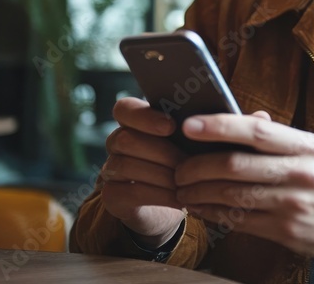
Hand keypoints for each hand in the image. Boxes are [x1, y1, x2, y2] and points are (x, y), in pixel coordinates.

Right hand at [100, 97, 187, 246]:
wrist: (177, 203)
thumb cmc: (186, 166)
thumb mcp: (190, 145)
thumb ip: (188, 129)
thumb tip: (202, 120)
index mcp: (134, 123)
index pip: (124, 109)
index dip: (144, 116)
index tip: (171, 126)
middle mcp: (117, 144)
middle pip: (126, 139)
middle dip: (161, 152)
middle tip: (187, 162)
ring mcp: (111, 170)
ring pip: (126, 165)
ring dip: (161, 175)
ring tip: (186, 182)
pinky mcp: (112, 196)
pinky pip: (129, 192)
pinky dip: (158, 195)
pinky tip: (178, 198)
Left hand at [174, 112, 313, 257]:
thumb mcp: (312, 149)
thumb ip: (275, 136)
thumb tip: (236, 118)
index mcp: (305, 146)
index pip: (256, 131)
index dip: (220, 127)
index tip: (190, 125)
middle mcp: (300, 173)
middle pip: (236, 166)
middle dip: (198, 167)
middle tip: (178, 167)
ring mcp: (292, 204)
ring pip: (233, 196)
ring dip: (199, 193)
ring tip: (182, 190)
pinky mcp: (285, 231)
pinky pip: (240, 221)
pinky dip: (213, 213)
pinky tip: (200, 208)